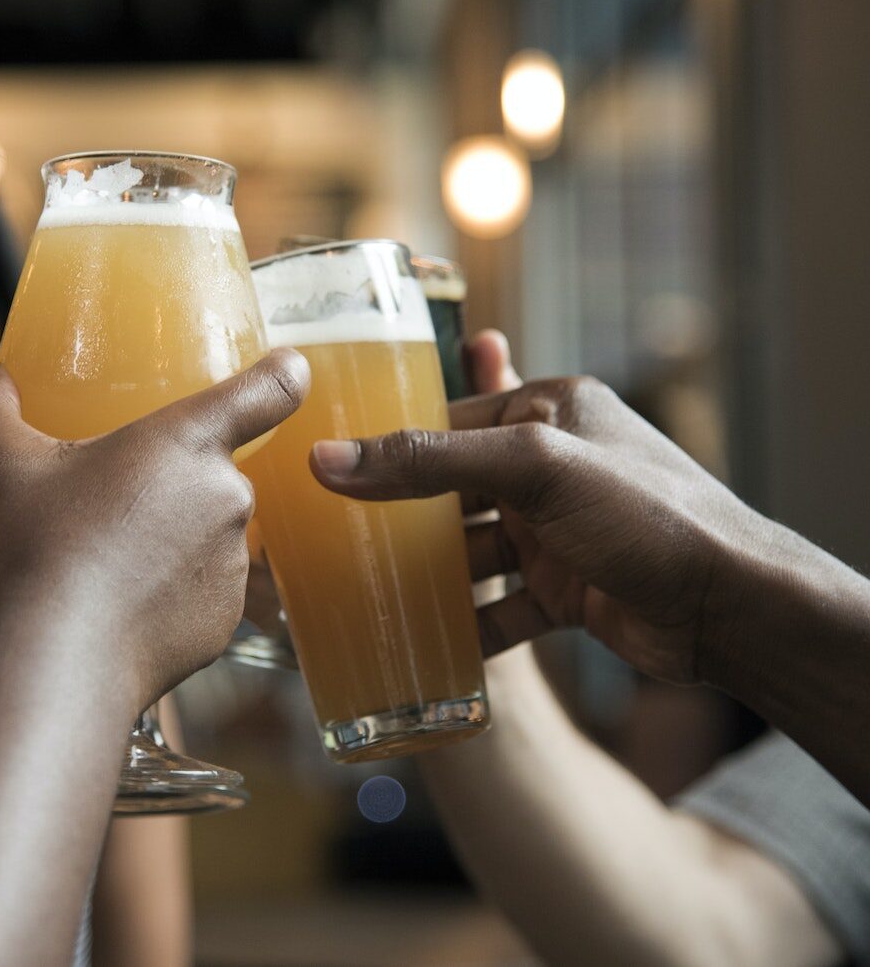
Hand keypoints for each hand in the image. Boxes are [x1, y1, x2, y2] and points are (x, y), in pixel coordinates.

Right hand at [0, 351, 309, 711]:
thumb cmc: (36, 547)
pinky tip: (119, 605)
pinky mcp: (226, 622)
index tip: (287, 368)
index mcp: (189, 442)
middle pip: (212, 472)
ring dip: (171, 539)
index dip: (282, 373)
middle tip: (108, 503)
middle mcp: (228, 497)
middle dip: (169, 483)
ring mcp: (232, 565)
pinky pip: (202, 593)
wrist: (58, 658)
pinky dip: (170, 595)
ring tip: (105, 561)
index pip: (267, 390)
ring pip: (206, 535)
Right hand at [310, 329, 765, 684]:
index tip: (327, 469)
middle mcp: (552, 466)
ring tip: (364, 596)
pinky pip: (501, 606)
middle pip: (454, 488)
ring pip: (473, 552)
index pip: (450, 417)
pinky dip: (468, 626)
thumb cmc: (647, 515)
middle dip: (401, 517)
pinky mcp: (568, 589)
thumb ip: (430, 461)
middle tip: (334, 538)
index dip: (390, 442)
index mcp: (550, 409)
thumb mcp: (531, 469)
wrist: (732, 610)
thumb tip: (329, 459)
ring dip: (430, 577)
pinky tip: (425, 648)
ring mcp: (559, 532)